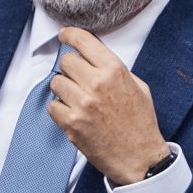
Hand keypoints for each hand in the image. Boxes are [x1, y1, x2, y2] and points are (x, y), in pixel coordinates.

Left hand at [48, 27, 168, 185]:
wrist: (139, 158)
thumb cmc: (140, 124)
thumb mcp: (138, 87)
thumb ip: (115, 69)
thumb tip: (94, 58)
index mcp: (114, 70)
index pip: (83, 40)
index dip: (70, 35)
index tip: (64, 36)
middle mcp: (96, 84)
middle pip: (66, 61)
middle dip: (70, 68)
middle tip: (77, 78)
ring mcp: (81, 104)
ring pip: (56, 82)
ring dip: (64, 89)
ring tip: (77, 99)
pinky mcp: (71, 123)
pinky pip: (52, 106)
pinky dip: (60, 109)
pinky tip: (74, 114)